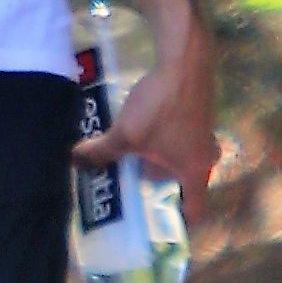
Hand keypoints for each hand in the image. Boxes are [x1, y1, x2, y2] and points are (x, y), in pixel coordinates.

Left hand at [72, 20, 218, 224]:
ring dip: (161, 162)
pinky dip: (164, 141)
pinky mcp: (199, 113)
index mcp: (195, 171)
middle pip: (187, 184)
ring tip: (131, 161)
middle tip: (135, 189)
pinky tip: (141, 132)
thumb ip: (100, 152)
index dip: (176, 221)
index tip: (155, 224)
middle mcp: (207, 157)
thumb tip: (74, 161)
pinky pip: (182, 138)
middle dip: (162, 188)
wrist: (184, 58)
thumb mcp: (125, 134)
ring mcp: (205, 133)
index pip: (194, 210)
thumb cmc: (161, 106)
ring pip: (184, 158)